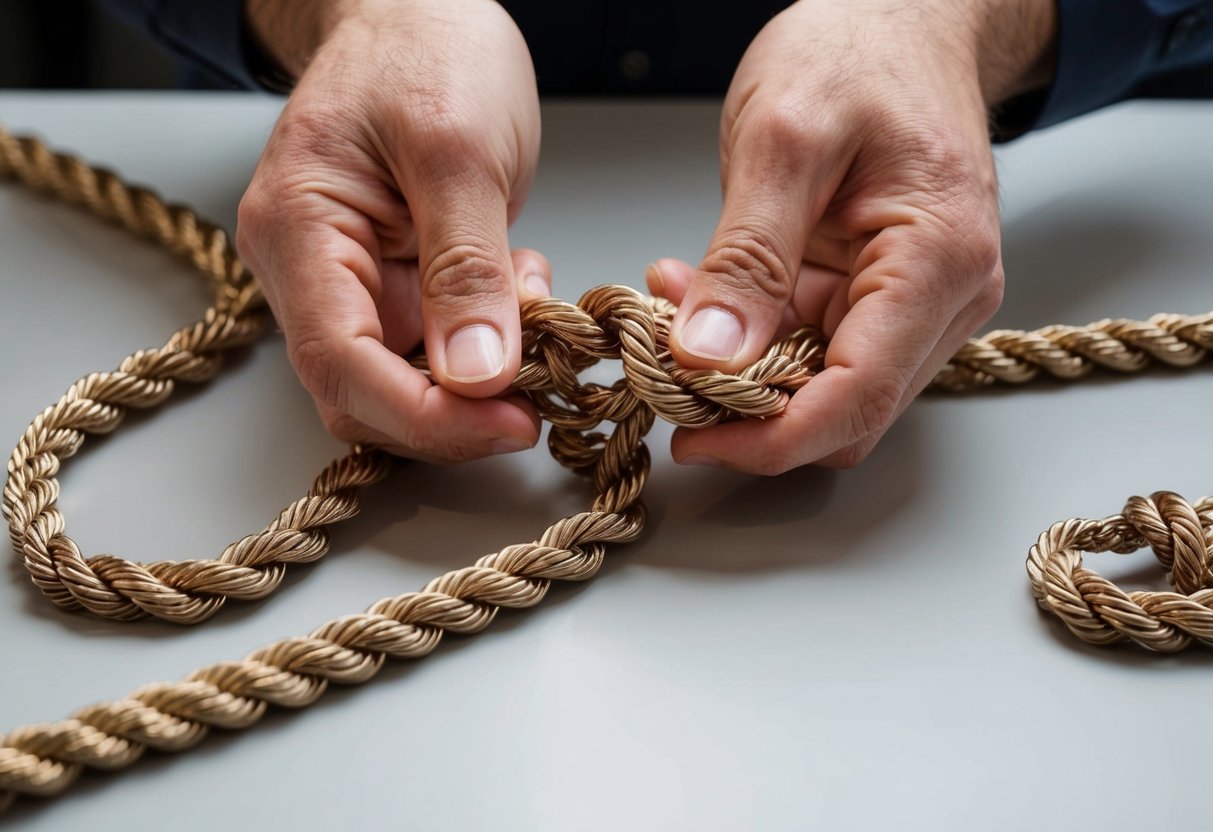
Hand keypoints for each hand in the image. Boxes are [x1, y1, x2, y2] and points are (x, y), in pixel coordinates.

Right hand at [237, 0, 545, 461]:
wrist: (422, 9)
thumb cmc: (428, 51)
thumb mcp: (461, 152)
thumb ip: (467, 267)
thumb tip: (476, 376)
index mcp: (298, 232)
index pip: (341, 366)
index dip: (426, 416)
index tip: (510, 425)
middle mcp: (309, 269)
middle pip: (364, 392)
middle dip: (454, 411)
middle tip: (537, 398)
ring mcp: (351, 278)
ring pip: (404, 380)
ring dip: (479, 377)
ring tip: (539, 321)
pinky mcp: (393, 279)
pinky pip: (434, 344)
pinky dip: (488, 340)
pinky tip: (522, 291)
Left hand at [655, 0, 1055, 473]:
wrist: (902, 15)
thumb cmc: (859, 49)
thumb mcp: (784, 139)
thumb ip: (748, 256)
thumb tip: (709, 358)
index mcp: (936, 264)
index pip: (856, 399)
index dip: (768, 440)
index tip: (691, 439)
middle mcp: (942, 300)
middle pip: (843, 411)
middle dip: (749, 411)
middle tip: (664, 376)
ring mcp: (915, 302)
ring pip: (823, 389)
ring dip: (742, 375)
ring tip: (672, 313)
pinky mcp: (879, 293)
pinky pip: (812, 347)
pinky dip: (751, 342)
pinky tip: (702, 298)